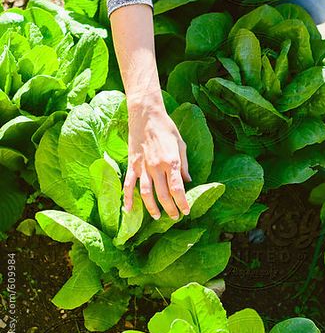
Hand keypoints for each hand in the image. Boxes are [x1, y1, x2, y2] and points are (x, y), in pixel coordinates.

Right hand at [124, 92, 190, 220]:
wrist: (146, 115)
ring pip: (146, 193)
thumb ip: (184, 164)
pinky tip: (129, 210)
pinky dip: (128, 198)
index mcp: (171, 161)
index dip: (182, 202)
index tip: (186, 211)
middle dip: (170, 209)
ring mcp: (143, 166)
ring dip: (152, 208)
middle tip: (174, 217)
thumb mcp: (181, 143)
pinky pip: (129, 185)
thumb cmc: (166, 127)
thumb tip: (188, 181)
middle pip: (163, 194)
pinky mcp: (132, 164)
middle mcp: (157, 167)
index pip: (178, 189)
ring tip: (157, 217)